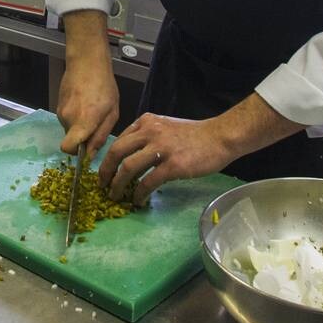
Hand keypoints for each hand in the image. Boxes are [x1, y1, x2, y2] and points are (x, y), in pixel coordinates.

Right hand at [56, 56, 119, 156]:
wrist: (86, 62)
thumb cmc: (104, 86)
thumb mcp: (112, 113)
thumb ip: (100, 135)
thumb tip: (90, 154)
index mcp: (82, 122)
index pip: (67, 148)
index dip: (75, 153)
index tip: (86, 147)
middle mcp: (67, 119)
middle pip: (70, 139)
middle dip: (82, 137)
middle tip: (96, 123)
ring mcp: (60, 111)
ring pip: (69, 128)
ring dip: (79, 125)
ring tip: (92, 109)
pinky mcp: (58, 104)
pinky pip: (67, 118)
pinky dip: (75, 116)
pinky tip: (84, 102)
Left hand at [99, 95, 302, 205]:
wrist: (220, 137)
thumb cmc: (194, 135)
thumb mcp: (165, 126)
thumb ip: (147, 135)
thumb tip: (129, 155)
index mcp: (146, 122)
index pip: (118, 140)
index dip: (107, 158)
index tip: (104, 172)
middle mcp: (149, 132)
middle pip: (116, 152)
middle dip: (105, 172)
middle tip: (103, 186)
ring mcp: (161, 149)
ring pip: (128, 168)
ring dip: (118, 186)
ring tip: (116, 196)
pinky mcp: (172, 166)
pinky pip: (147, 182)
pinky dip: (139, 194)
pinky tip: (138, 201)